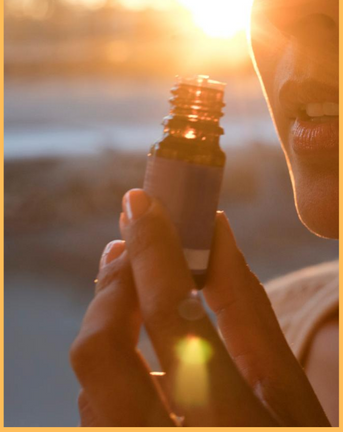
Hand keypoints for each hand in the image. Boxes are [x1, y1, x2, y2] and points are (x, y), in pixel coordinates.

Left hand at [70, 189, 329, 425]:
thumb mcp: (288, 389)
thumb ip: (246, 305)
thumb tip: (214, 230)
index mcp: (234, 425)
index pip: (174, 316)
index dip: (154, 249)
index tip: (140, 202)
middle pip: (101, 353)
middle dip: (112, 285)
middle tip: (130, 244)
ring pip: (90, 383)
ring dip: (108, 320)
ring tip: (134, 283)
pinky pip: (96, 411)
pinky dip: (113, 364)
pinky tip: (140, 346)